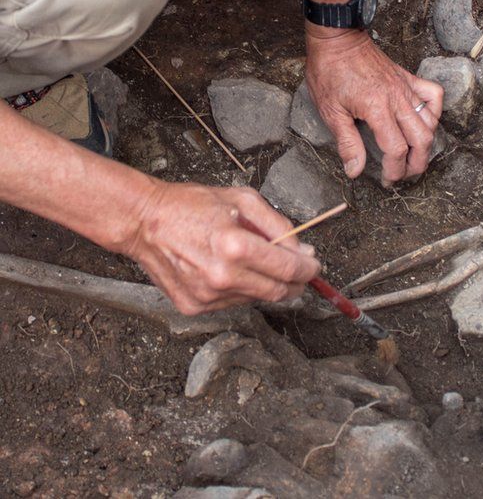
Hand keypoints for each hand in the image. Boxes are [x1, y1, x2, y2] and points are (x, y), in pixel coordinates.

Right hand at [121, 182, 321, 314]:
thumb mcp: (243, 201)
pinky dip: (240, 288)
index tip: (314, 265)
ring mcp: (207, 295)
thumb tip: (303, 252)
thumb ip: (279, 226)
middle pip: (278, 291)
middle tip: (298, 270)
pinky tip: (226, 269)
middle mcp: (222, 276)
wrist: (144, 222)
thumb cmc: (191, 206)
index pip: (289, 270)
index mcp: (235, 247)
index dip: (309, 269)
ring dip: (264, 283)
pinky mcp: (195, 306)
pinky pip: (233, 302)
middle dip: (295, 282)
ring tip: (248, 259)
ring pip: (257, 298)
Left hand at [304, 28, 443, 185]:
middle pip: (421, 139)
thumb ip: (347, 143)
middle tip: (405, 174)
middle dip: (416, 164)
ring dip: (426, 143)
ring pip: (430, 122)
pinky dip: (435, 111)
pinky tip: (424, 120)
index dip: (395, 170)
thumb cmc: (329, 72)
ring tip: (414, 155)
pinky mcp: (408, 78)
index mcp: (377, 109)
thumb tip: (355, 171)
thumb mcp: (330, 111)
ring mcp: (406, 87)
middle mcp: (397, 99)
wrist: (338, 39)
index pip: (396, 149)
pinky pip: (434, 95)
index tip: (388, 179)